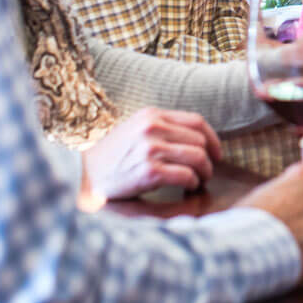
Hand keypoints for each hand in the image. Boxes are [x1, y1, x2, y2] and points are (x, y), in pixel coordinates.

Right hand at [81, 107, 219, 202]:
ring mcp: (151, 149)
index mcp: (152, 115)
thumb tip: (198, 140)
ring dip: (204, 172)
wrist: (85, 174)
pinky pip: (186, 176)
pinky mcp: (149, 171)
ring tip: (199, 181)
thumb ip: (162, 128)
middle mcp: (153, 128)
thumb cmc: (113, 155)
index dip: (213, 138)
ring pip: (197, 157)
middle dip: (209, 159)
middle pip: (200, 140)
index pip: (197, 121)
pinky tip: (188, 188)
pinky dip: (193, 183)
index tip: (216, 153)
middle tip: (206, 172)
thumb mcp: (136, 130)